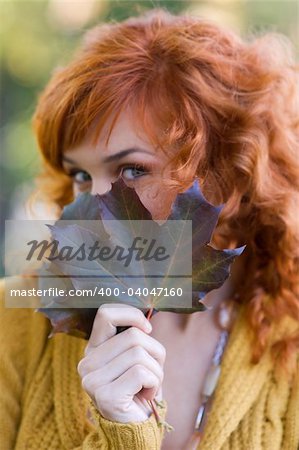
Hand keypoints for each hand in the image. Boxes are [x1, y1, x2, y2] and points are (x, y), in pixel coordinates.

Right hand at [77, 304, 165, 422]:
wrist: (135, 428)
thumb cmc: (138, 388)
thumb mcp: (134, 357)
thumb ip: (133, 338)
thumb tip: (146, 321)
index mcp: (93, 349)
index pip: (106, 314)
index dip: (132, 315)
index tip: (147, 329)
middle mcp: (87, 363)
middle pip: (133, 335)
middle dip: (154, 351)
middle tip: (152, 370)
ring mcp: (93, 380)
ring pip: (140, 353)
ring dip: (156, 370)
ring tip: (148, 385)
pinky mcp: (105, 396)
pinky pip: (142, 373)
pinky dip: (154, 382)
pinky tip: (146, 395)